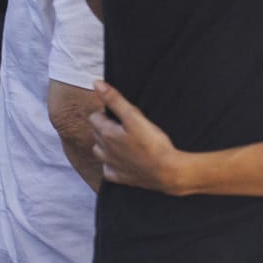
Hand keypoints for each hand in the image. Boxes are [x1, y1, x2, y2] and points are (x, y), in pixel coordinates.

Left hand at [91, 80, 195, 194]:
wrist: (168, 172)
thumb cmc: (153, 144)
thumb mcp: (134, 117)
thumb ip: (115, 100)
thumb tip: (97, 84)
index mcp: (106, 134)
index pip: (94, 117)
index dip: (106, 113)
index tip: (119, 115)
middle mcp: (105, 151)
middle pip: (96, 133)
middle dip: (105, 126)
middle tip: (124, 125)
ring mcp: (112, 166)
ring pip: (98, 152)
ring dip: (104, 145)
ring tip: (121, 140)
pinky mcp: (121, 178)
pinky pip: (108, 170)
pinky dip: (111, 164)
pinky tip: (121, 160)